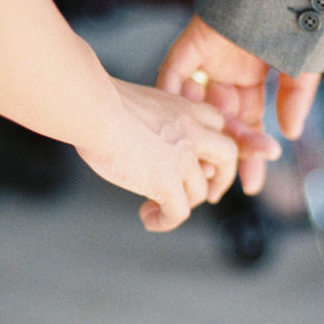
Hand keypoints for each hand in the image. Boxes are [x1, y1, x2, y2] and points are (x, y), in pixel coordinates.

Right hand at [76, 79, 240, 231]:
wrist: (95, 110)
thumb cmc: (100, 103)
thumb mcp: (135, 102)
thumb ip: (144, 119)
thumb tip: (130, 137)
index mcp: (182, 108)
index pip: (215, 123)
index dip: (210, 144)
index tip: (197, 158)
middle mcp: (191, 132)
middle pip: (227, 155)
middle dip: (221, 177)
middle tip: (208, 192)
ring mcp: (184, 159)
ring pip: (199, 191)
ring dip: (181, 205)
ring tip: (155, 208)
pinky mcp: (168, 183)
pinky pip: (179, 214)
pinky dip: (164, 222)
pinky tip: (148, 219)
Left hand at [157, 15, 319, 193]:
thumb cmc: (298, 17)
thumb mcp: (301, 67)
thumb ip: (294, 99)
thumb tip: (289, 135)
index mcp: (252, 81)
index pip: (248, 127)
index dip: (249, 156)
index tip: (251, 186)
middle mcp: (226, 75)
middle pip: (219, 124)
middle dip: (220, 156)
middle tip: (217, 188)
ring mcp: (207, 61)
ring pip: (195, 107)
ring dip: (195, 136)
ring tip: (198, 164)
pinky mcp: (191, 45)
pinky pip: (175, 76)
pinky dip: (177, 99)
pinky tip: (184, 124)